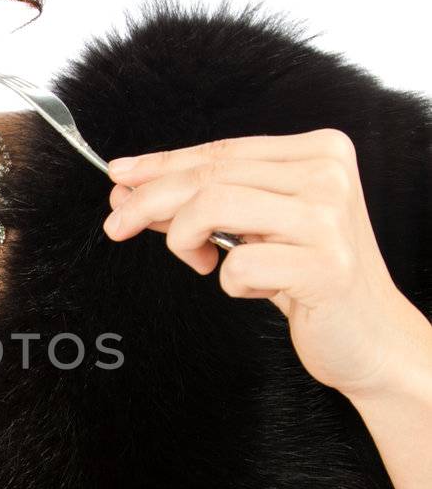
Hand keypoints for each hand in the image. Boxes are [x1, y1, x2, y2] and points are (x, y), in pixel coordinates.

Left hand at [102, 128, 422, 397]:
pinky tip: (257, 289)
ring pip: (212, 208)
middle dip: (149, 200)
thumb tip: (132, 189)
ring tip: (200, 261)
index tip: (119, 175)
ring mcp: (329, 219)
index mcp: (320, 151)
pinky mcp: (324, 266)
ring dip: (186, 240)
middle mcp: (328, 175)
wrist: (372, 337)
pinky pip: (238, 266)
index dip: (162, 164)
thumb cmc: (310, 280)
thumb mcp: (257, 229)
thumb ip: (205, 204)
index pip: (222, 151)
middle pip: (210, 176)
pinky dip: (231, 284)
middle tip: (117, 224)